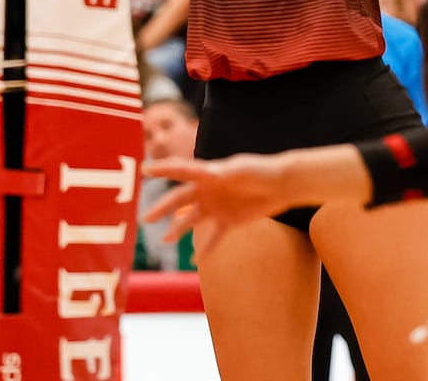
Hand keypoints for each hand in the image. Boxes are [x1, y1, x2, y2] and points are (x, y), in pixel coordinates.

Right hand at [141, 153, 297, 253]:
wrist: (282, 184)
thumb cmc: (261, 170)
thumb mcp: (241, 169)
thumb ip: (224, 172)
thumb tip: (209, 172)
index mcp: (208, 173)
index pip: (181, 170)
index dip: (163, 169)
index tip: (145, 170)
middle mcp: (208, 190)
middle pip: (180, 199)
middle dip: (163, 207)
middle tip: (146, 217)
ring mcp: (217, 206)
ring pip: (192, 219)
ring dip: (179, 228)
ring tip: (165, 238)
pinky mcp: (230, 220)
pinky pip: (214, 236)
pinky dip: (206, 247)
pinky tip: (197, 258)